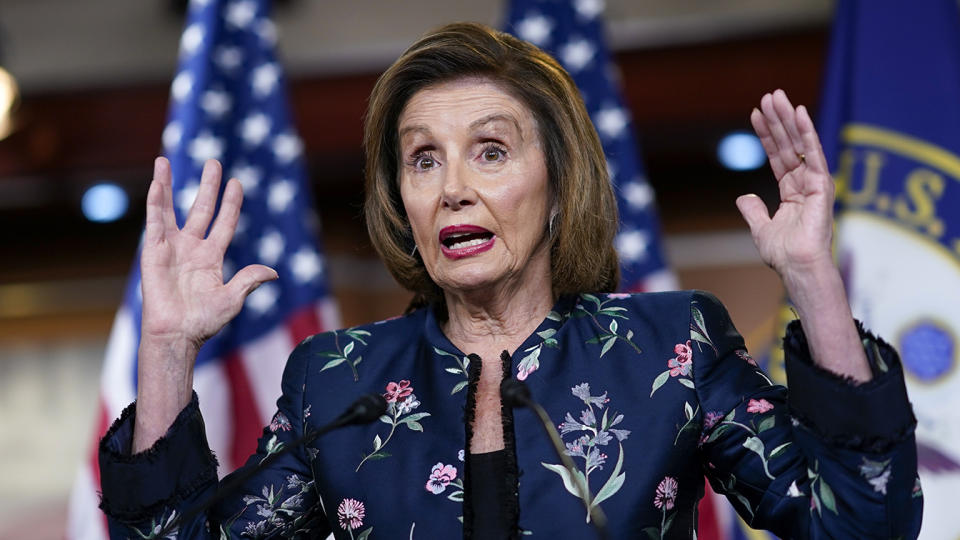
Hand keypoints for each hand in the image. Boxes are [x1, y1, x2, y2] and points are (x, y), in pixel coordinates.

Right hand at [134, 157, 276, 451]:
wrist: (177, 335)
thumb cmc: (203, 322)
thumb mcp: (233, 299)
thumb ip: (249, 281)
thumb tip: (273, 271)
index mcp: (211, 257)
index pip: (224, 223)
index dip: (230, 203)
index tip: (237, 182)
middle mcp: (191, 248)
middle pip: (200, 208)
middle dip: (207, 186)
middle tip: (214, 162)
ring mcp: (171, 248)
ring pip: (170, 208)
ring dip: (168, 185)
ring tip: (165, 160)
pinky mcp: (153, 252)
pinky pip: (154, 222)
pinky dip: (154, 202)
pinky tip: (156, 182)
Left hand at [736, 89, 834, 281]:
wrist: (796, 267)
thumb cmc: (784, 253)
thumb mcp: (761, 228)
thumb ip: (754, 210)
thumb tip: (745, 197)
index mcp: (792, 191)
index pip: (777, 155)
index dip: (767, 135)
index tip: (756, 114)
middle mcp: (804, 183)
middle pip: (788, 144)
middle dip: (777, 120)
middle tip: (769, 95)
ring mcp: (814, 182)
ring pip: (799, 143)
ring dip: (789, 119)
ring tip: (778, 97)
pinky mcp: (822, 184)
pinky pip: (813, 153)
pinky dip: (807, 132)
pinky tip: (799, 113)